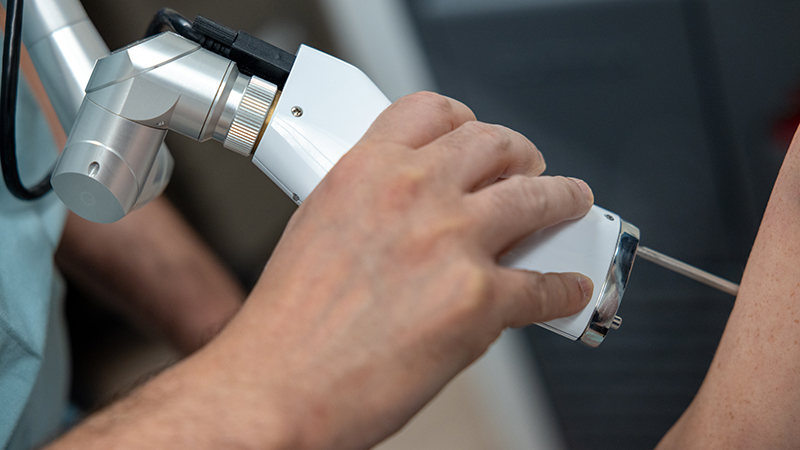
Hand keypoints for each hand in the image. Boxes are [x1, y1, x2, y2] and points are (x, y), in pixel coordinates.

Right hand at [50, 92, 593, 449]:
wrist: (276, 387)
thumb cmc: (286, 326)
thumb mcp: (320, 231)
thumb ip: (374, 208)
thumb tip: (423, 215)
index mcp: (365, 171)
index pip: (433, 112)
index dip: (466, 120)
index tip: (477, 133)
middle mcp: (412, 193)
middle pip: (496, 144)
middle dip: (522, 155)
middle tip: (529, 169)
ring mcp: (451, 242)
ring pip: (537, 198)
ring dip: (564, 200)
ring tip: (571, 205)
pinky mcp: (479, 300)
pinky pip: (544, 285)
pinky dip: (564, 289)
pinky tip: (567, 290)